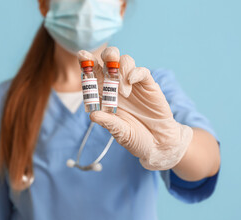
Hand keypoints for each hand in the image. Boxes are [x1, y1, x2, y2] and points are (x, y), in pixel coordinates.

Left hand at [77, 47, 192, 170]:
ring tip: (124, 93)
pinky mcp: (148, 86)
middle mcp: (117, 86)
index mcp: (104, 95)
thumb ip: (108, 123)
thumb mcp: (120, 133)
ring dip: (121, 70)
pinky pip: (141, 71)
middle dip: (107, 55)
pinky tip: (132, 83)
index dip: (86, 63)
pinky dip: (135, 72)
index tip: (81, 56)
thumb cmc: (136, 138)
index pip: (92, 74)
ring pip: (125, 61)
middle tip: (107, 61)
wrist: (159, 143)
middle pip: (109, 60)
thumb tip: (92, 115)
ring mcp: (133, 84)